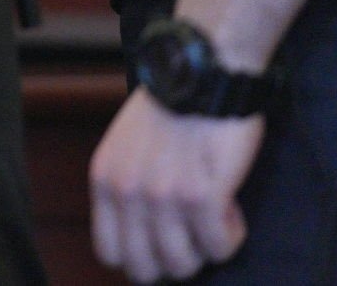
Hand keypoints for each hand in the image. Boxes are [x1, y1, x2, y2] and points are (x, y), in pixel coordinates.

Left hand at [90, 89, 263, 280]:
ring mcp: (163, 197)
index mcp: (105, 180)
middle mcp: (128, 193)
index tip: (164, 241)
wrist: (203, 70)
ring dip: (205, 247)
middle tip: (194, 232)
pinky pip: (220, 246)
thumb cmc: (172, 105)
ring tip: (213, 213)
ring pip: (184, 264)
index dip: (141, 256)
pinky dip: (231, 234)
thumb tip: (142, 233)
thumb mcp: (125, 145)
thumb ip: (126, 186)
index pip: (110, 252)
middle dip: (174, 259)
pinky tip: (231, 204)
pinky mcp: (202, 195)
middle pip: (145, 268)